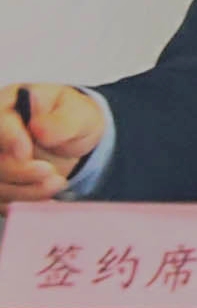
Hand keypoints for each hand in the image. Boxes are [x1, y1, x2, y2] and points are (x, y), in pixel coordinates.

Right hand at [0, 85, 105, 201]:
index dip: (7, 137)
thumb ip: (61, 121)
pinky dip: (23, 201)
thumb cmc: (72, 118)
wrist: (76, 139)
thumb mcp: (78, 113)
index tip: (25, 151)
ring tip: (56, 183)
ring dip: (23, 189)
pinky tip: (46, 196)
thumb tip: (40, 129)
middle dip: (17, 169)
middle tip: (48, 171)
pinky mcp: (1, 184)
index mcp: (6, 106)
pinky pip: (2, 200)